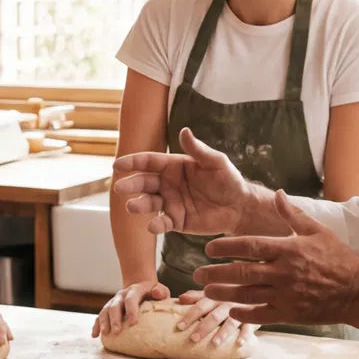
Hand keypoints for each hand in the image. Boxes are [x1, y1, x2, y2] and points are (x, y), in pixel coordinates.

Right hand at [92, 280, 167, 337]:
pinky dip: (96, 325)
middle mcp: (122, 294)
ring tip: (105, 334)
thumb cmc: (154, 294)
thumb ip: (161, 291)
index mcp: (135, 290)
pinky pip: (100, 316)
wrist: (141, 288)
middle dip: (115, 319)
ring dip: (104, 322)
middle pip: (115, 305)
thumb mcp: (161, 290)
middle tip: (117, 331)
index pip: (131, 298)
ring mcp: (114, 301)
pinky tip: (95, 335)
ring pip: (105, 310)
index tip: (132, 322)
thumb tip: (156, 292)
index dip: (131, 310)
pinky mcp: (109, 308)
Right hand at [112, 128, 255, 236]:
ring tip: (131, 206)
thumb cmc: (228, 180)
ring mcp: (170, 203)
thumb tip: (184, 131)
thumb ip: (198, 150)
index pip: (149, 162)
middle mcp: (168, 184)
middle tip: (119, 188)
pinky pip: (162, 223)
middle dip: (131, 185)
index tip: (117, 164)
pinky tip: (151, 227)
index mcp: (173, 166)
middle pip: (144, 182)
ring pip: (149, 203)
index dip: (132, 162)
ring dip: (139, 204)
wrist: (240, 206)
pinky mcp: (176, 220)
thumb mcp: (216, 162)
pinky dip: (155, 225)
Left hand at [171, 289, 253, 347]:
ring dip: (223, 332)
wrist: (256, 290)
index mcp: (214, 297)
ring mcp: (241, 310)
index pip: (200, 306)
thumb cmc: (228, 295)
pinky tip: (239, 344)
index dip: (190, 316)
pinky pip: (250, 326)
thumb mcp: (213, 293)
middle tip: (193, 339)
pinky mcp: (253, 317)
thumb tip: (180, 298)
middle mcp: (226, 303)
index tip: (179, 327)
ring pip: (231, 321)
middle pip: (214, 316)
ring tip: (214, 343)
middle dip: (203, 327)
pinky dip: (245, 335)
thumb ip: (196, 296)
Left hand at [196, 189, 358, 326]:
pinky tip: (231, 311)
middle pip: (241, 272)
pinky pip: (261, 315)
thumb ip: (292, 214)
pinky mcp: (291, 314)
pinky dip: (244, 314)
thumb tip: (276, 193)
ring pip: (247, 295)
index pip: (249, 246)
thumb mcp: (317, 231)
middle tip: (197, 273)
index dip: (225, 247)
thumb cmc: (338, 258)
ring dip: (223, 294)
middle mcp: (283, 272)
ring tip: (206, 292)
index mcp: (288, 249)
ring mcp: (286, 295)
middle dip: (215, 273)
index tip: (207, 248)